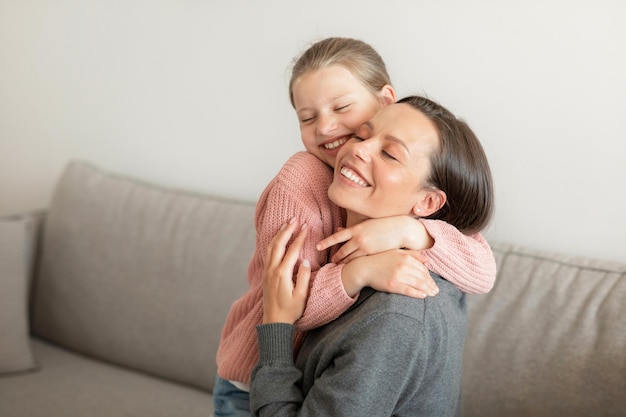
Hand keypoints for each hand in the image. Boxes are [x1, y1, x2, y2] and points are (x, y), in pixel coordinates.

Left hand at [262, 220, 311, 323]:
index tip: (306, 226)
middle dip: (286, 230)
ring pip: (271, 247)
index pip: (292, 250)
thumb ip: (303, 277)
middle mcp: (272, 270)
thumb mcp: (302, 296)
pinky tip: (277, 239)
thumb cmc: (290, 311)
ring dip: (279, 234)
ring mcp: (267, 271)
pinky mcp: (265, 274)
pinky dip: (273, 243)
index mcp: (282, 273)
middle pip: (278, 244)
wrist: (274, 322)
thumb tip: (304, 261)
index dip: (299, 237)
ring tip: (286, 224)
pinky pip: (268, 253)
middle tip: (294, 219)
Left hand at [317, 216, 432, 263]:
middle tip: (330, 262)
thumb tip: (339, 229)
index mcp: (356, 228)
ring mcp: (365, 247)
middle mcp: (358, 238)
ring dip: (343, 262)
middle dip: (335, 257)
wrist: (400, 229)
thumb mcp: (366, 224)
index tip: (317, 247)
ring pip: (349, 257)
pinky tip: (350, 268)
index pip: (336, 236)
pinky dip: (353, 264)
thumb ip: (352, 228)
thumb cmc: (384, 225)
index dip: (326, 242)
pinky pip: (359, 261)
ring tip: (337, 267)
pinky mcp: (372, 254)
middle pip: (341, 250)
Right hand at [341, 249, 438, 297]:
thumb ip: (412, 254)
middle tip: (436, 291)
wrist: (364, 268)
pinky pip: (408, 290)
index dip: (430, 277)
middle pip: (422, 277)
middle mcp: (403, 266)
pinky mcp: (392, 285)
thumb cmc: (380, 260)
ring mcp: (398, 276)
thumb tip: (427, 260)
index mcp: (405, 257)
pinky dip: (417, 294)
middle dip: (431, 285)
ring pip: (418, 284)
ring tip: (432, 294)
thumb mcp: (396, 252)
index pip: (423, 269)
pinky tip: (423, 296)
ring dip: (427, 290)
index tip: (433, 283)